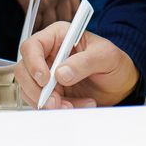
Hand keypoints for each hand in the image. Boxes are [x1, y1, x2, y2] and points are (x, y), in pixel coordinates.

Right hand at [10, 0, 78, 29]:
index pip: (75, 8)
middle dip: (61, 25)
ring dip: (47, 28)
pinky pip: (36, 21)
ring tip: (44, 33)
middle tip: (56, 31)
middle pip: (64, 18)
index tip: (69, 23)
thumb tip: (66, 0)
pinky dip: (35, 26)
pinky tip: (33, 28)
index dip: (72, 17)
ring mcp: (46, 0)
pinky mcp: (32, 4)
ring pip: (50, 22)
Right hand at [16, 21, 139, 108]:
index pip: (32, 46)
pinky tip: (77, 106)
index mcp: (58, 36)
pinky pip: (44, 103)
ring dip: (48, 102)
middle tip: (55, 102)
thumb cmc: (115, 62)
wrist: (121, 83)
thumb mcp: (106, 56)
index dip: (33, 63)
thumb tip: (60, 73)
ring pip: (31, 90)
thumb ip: (84, 62)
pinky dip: (58, 109)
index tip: (45, 80)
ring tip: (73, 105)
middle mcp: (48, 54)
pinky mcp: (52, 92)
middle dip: (37, 89)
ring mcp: (48, 75)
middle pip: (24, 70)